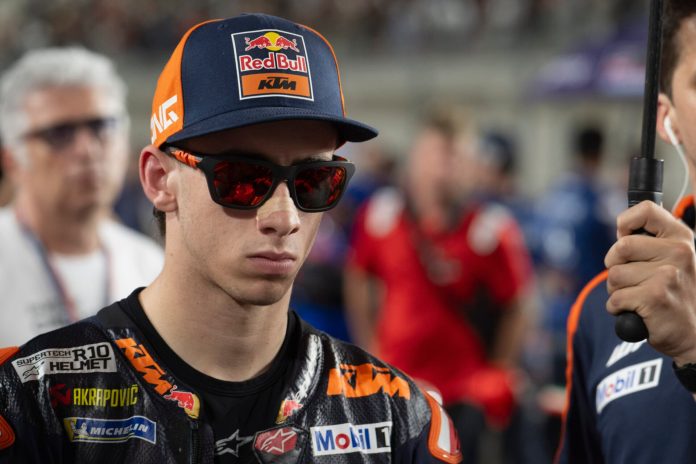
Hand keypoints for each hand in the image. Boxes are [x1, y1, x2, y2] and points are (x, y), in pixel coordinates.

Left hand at [605, 200, 695, 364]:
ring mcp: (668, 274)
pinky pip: (615, 298)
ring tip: (639, 296)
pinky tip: (637, 311)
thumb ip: (649, 241)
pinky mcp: (655, 296)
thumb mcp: (670, 259)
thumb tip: (620, 229)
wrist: (694, 334)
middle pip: (620, 247)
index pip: (645, 209)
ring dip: (617, 290)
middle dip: (615, 266)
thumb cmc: (673, 293)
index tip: (626, 238)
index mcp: (680, 237)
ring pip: (614, 275)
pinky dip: (617, 308)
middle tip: (633, 279)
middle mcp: (679, 252)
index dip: (625, 224)